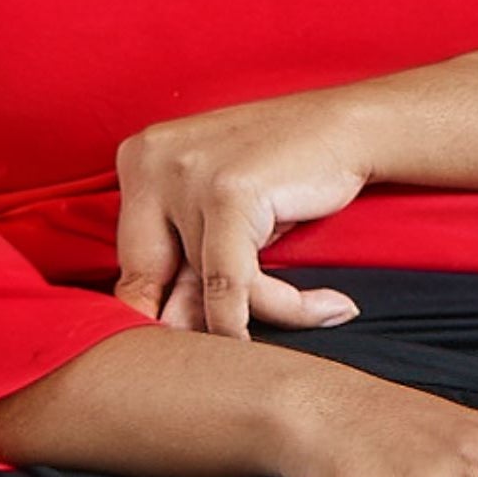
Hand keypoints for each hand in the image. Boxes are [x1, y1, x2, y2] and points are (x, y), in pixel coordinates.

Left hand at [111, 85, 373, 336]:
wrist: (349, 126)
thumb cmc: (283, 175)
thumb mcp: (218, 214)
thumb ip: (186, 266)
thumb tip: (166, 344)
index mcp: (136, 158)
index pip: (128, 263)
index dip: (159, 314)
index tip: (189, 350)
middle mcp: (149, 161)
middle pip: (148, 280)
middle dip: (189, 325)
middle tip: (235, 349)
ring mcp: (185, 175)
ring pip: (201, 290)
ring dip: (251, 317)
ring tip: (308, 315)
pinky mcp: (227, 194)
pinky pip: (238, 285)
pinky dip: (287, 310)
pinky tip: (331, 308)